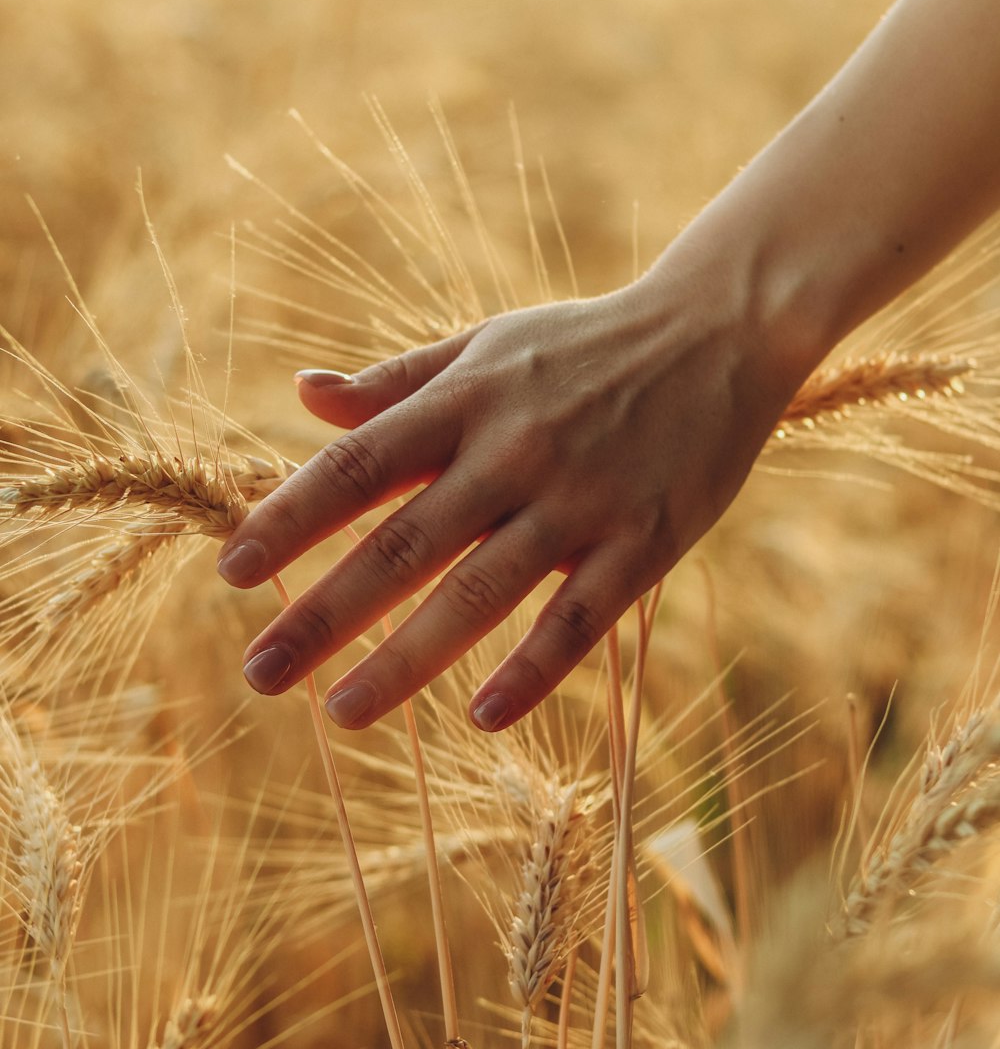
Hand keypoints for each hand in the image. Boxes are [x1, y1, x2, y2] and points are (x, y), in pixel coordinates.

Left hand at [217, 253, 792, 731]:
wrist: (719, 331)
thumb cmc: (584, 345)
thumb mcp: (486, 344)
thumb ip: (395, 380)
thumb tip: (301, 394)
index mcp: (466, 399)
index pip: (359, 464)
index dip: (290, 518)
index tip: (231, 573)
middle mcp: (514, 450)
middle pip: (403, 543)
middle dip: (324, 613)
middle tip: (259, 674)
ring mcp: (581, 499)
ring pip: (481, 592)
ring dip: (406, 659)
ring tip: (340, 713)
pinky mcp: (645, 540)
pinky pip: (581, 617)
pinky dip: (533, 668)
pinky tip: (483, 717)